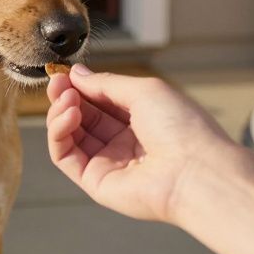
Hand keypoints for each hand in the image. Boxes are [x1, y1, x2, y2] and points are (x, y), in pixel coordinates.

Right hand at [46, 66, 233, 222]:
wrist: (197, 171)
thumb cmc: (182, 128)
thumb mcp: (144, 90)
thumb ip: (106, 83)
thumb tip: (76, 73)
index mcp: (142, 119)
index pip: (101, 100)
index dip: (81, 85)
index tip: (65, 71)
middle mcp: (124, 142)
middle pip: (83, 117)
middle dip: (66, 96)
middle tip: (56, 80)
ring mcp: (109, 163)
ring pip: (70, 136)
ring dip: (60, 112)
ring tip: (65, 96)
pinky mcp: (96, 182)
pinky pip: (66, 157)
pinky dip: (59, 133)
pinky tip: (69, 114)